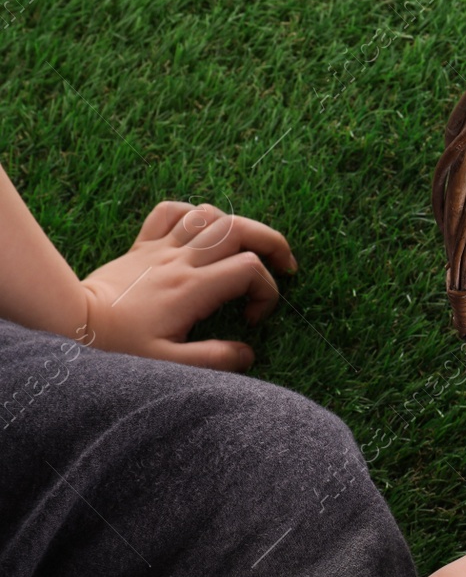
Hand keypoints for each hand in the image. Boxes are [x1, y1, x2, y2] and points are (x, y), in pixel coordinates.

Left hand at [79, 201, 296, 370]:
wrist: (70, 323)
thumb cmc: (117, 346)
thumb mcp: (169, 364)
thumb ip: (215, 359)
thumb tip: (248, 352)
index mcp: (191, 289)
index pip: (249, 270)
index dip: (266, 292)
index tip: (252, 318)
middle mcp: (179, 261)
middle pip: (238, 228)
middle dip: (271, 242)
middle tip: (285, 265)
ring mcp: (160, 248)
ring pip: (209, 214)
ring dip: (235, 226)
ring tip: (246, 249)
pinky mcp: (141, 246)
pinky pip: (170, 212)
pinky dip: (193, 214)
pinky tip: (200, 233)